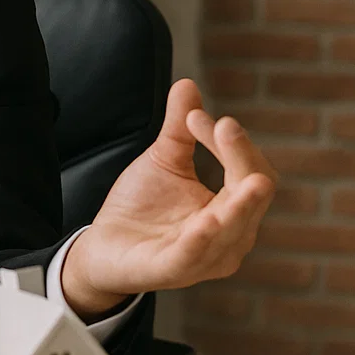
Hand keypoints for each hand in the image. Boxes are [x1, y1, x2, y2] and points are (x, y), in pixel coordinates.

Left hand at [61, 78, 276, 316]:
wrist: (104, 245)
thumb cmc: (143, 206)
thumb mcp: (164, 160)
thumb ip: (179, 128)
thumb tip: (188, 83)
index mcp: (234, 208)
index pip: (250, 171)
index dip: (232, 143)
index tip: (198, 117)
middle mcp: (232, 236)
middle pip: (251, 195)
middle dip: (240, 158)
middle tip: (223, 125)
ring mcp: (207, 258)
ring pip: (233, 229)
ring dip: (238, 205)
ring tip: (244, 181)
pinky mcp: (176, 271)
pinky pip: (195, 256)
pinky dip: (203, 239)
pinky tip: (208, 221)